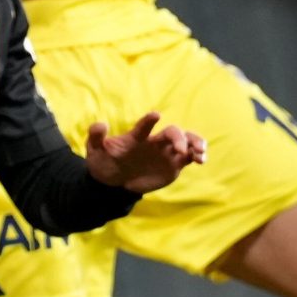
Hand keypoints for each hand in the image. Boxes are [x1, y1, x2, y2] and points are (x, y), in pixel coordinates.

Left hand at [84, 112, 205, 195]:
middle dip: (179, 138)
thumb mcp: (95, 151)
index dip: (149, 121)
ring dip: (195, 143)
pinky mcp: (173, 164)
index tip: (155, 115)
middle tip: (181, 150)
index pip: (144, 126)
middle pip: (173, 132)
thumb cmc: (104, 161)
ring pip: (186, 141)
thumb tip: (100, 125)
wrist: (114, 181)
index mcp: (137, 137)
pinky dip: (197, 156)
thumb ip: (96, 137)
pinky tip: (201, 160)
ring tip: (200, 153)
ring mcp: (166, 152)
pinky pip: (189, 157)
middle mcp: (154, 141)